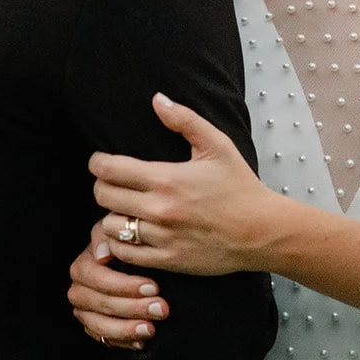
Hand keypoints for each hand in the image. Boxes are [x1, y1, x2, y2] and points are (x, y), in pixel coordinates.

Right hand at [67, 236, 169, 347]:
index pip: (94, 277)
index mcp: (83, 266)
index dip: (122, 284)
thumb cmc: (132, 247)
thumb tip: (102, 255)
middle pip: (98, 303)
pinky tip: (141, 340)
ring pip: (99, 325)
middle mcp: (80, 290)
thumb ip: (108, 236)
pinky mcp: (95, 329)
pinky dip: (122, 341)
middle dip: (131, 307)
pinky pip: (104, 340)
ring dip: (125, 328)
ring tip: (151, 328)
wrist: (143, 269)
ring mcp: (86, 312)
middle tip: (161, 308)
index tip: (153, 287)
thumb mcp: (123, 234)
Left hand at [88, 92, 274, 275]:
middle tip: (113, 184)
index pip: (109, 169)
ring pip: (110, 226)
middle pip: (103, 196)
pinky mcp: (167, 260)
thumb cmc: (240, 187)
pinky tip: (131, 233)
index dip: (98, 163)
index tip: (102, 162)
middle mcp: (159, 209)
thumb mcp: (217, 145)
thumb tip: (156, 99)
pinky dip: (120, 243)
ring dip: (112, 216)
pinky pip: (124, 253)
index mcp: (167, 178)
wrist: (262, 231)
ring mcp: (161, 237)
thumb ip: (184, 119)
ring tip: (124, 210)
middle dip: (102, 186)